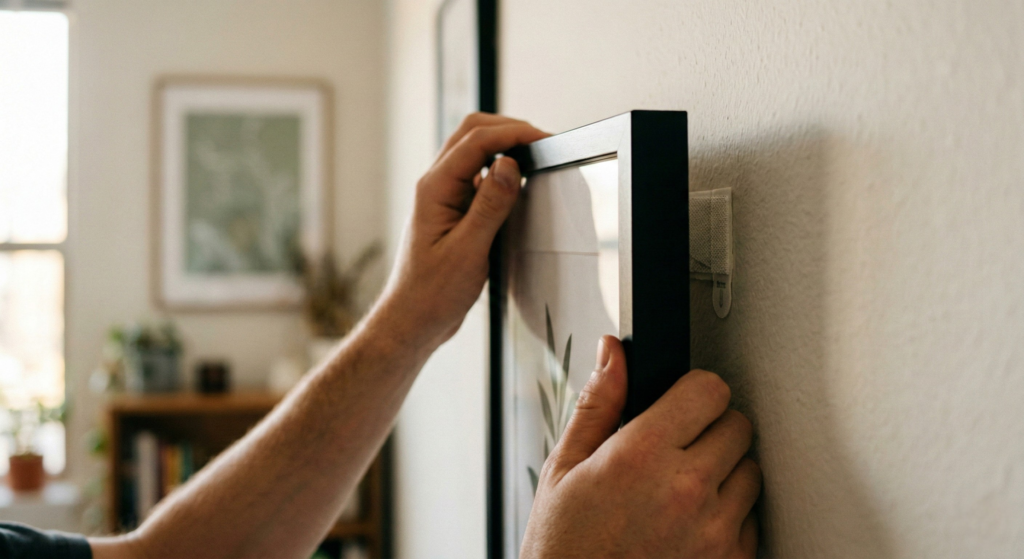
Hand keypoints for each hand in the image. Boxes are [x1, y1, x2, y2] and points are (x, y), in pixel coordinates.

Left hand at [373, 113, 547, 349]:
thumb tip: (510, 165)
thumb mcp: (468, 250)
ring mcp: (443, 197)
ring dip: (503, 147)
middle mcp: (436, 186)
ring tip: (534, 158)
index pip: (476, 141)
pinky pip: (477, 177)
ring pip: (474, 153)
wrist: (413, 320)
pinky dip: (499, 171)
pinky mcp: (453, 211)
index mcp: (434, 188)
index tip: (544, 140)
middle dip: (508, 130)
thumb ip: (490, 206)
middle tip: (542, 143)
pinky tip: (516, 185)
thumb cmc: (432, 293)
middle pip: (471, 134)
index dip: (513, 133)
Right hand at [521, 336, 760, 558]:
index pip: (709, 389)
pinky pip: (753, 520)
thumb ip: (599, 404)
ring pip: (751, 471)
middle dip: (709, 429)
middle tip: (676, 450)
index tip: (680, 403)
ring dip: (724, 473)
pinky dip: (730, 518)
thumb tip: (614, 354)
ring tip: (680, 492)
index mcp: (642, 455)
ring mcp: (715, 532)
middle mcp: (686, 490)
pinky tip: (690, 525)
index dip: (693, 392)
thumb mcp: (564, 468)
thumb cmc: (564, 548)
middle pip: (738, 424)